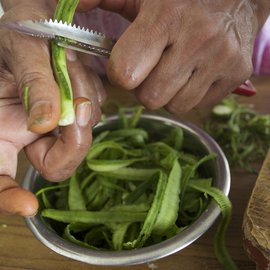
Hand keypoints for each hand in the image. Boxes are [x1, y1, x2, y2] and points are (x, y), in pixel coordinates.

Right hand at [0, 1, 104, 215]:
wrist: (33, 16)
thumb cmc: (14, 25)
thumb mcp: (20, 48)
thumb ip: (34, 84)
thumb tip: (47, 121)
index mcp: (0, 128)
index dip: (8, 198)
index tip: (29, 206)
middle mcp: (26, 131)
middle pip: (59, 162)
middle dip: (75, 138)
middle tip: (78, 103)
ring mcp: (54, 122)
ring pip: (83, 133)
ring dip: (85, 101)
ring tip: (69, 65)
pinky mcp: (74, 108)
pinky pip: (95, 111)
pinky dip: (93, 91)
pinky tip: (78, 68)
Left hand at [78, 0, 268, 112]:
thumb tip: (67, 6)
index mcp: (165, 17)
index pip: (125, 73)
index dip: (121, 73)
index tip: (127, 62)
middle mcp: (197, 39)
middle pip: (149, 97)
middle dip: (145, 87)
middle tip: (153, 67)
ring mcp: (221, 59)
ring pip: (174, 105)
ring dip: (168, 93)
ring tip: (175, 69)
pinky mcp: (236, 75)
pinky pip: (197, 105)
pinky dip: (189, 94)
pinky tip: (193, 73)